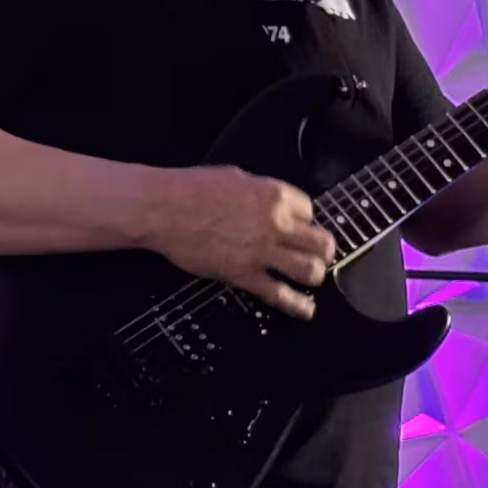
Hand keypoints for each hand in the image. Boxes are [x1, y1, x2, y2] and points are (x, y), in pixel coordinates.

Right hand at [143, 165, 334, 319]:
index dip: (304, 219)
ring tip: (310, 275)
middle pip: (320, 241)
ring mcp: (262, 252)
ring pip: (309, 269)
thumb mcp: (234, 176)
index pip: (308, 209)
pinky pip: (279, 294)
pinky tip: (305, 310)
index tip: (299, 224)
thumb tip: (265, 201)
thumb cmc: (191, 189)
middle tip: (319, 253)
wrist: (164, 209)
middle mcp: (275, 224)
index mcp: (273, 195)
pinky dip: (297, 305)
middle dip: (322, 248)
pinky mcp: (245, 275)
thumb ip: (258, 191)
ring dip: (313, 273)